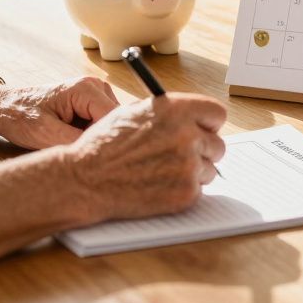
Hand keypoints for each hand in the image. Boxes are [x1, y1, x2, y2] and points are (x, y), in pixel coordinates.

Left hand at [0, 77, 118, 149]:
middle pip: (115, 121)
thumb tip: (100, 154)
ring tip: (70, 142)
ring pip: (110, 124)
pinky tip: (72, 138)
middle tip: (77, 151)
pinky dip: (90, 135)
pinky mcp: (92, 102)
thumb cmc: (19, 116)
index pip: (115, 118)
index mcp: (86, 88)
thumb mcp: (45, 134)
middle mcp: (96, 86)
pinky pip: (102, 124)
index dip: (108, 140)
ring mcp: (95, 93)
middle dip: (100, 139)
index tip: (95, 158)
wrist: (3, 107)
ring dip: (95, 137)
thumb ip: (76, 142)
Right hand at [64, 92, 226, 220]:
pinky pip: (198, 191)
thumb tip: (194, 118)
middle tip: (182, 157)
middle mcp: (186, 135)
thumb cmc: (104, 145)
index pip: (217, 113)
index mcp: (176, 109)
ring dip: (193, 173)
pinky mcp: (185, 193)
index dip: (209, 123)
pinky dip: (182, 191)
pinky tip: (158, 187)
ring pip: (209, 169)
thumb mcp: (135, 112)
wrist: (84, 180)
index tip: (204, 130)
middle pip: (218, 145)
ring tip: (162, 173)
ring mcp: (188, 166)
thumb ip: (169, 112)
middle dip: (203, 151)